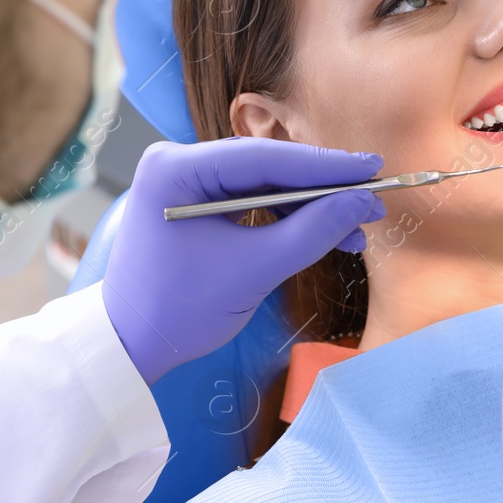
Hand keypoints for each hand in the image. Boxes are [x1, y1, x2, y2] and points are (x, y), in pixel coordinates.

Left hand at [101, 138, 385, 382]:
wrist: (130, 345)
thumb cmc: (179, 310)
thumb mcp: (254, 270)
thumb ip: (312, 232)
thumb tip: (363, 203)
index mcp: (176, 169)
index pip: (264, 158)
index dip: (324, 165)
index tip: (372, 168)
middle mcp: (177, 163)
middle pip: (266, 167)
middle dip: (321, 188)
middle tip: (371, 199)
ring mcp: (184, 182)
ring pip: (263, 185)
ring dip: (309, 207)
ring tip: (355, 229)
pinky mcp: (195, 203)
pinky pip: (250, 201)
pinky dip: (286, 218)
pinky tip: (325, 232)